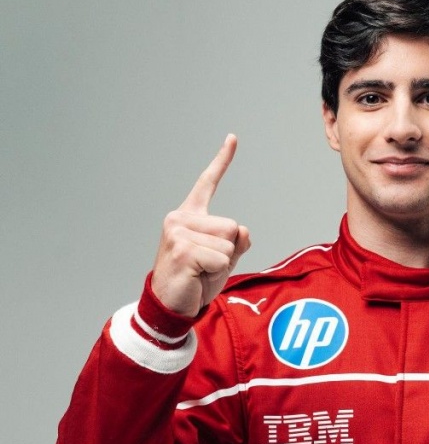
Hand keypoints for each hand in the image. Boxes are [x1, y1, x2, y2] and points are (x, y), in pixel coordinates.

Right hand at [150, 134, 250, 315]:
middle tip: (204, 267)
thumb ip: (235, 242)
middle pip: (232, 226)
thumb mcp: (221, 260)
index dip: (222, 161)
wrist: (170, 306)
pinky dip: (215, 274)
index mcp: (188, 216)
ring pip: (228, 245)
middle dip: (227, 253)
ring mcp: (179, 232)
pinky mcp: (182, 249)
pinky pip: (222, 259)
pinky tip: (196, 278)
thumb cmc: (194, 282)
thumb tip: (242, 230)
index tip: (233, 138)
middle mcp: (180, 219)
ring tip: (200, 273)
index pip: (207, 184)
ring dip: (221, 266)